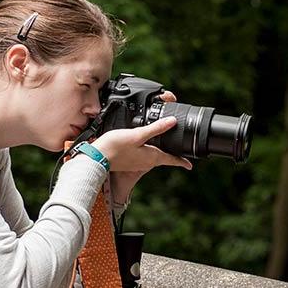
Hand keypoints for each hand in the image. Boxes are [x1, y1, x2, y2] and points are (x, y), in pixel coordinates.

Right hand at [97, 90, 190, 205]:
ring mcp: (138, 162)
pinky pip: (144, 156)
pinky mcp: (130, 160)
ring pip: (154, 157)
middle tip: (180, 153)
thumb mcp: (138, 135)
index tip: (190, 165)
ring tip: (165, 148)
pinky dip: (149, 151)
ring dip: (161, 153)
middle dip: (172, 156)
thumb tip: (172, 122)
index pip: (171, 160)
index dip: (182, 162)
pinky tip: (145, 146)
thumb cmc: (115, 147)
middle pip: (164, 158)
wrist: (97, 158)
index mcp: (152, 157)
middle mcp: (147, 162)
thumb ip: (156, 129)